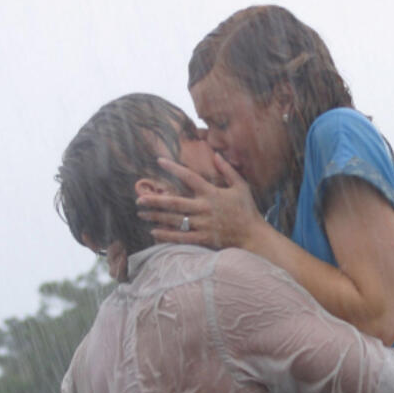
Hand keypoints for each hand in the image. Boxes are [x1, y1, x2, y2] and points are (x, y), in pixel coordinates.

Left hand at [137, 154, 266, 249]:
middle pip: (175, 202)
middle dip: (155, 200)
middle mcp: (204, 208)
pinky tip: (154, 232)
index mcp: (212, 193)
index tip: (159, 161)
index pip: (189, 177)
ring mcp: (203, 224)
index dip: (174, 168)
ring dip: (156, 216)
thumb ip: (228, 170)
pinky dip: (167, 235)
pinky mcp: (203, 238)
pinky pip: (181, 237)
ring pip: (175, 220)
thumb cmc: (247, 210)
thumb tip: (216, 154)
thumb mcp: (241, 186)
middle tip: (139, 198)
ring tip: (141, 213)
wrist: (254, 236)